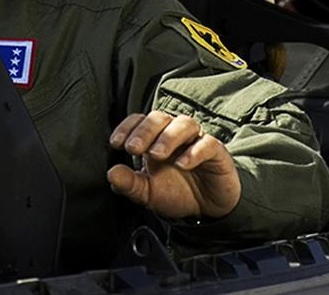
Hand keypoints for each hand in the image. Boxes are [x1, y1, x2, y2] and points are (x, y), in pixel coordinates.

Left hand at [107, 110, 240, 219]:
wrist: (207, 209)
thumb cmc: (176, 193)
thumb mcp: (147, 193)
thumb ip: (129, 183)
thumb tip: (110, 174)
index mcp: (155, 138)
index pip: (140, 121)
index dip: (127, 128)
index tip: (116, 143)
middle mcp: (175, 134)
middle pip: (160, 117)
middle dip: (144, 131)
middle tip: (133, 148)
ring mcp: (197, 141)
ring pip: (184, 124)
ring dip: (168, 137)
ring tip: (156, 155)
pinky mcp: (217, 153)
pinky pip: (208, 143)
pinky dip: (194, 152)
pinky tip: (182, 164)